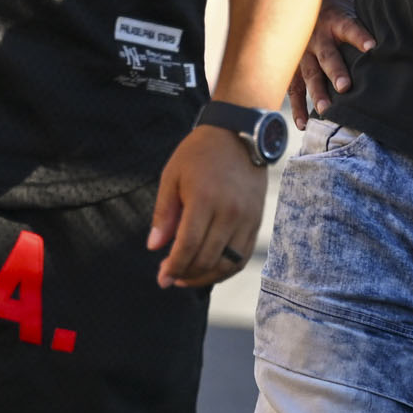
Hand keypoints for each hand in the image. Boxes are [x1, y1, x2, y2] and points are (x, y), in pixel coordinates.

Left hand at [146, 123, 264, 289]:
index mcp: (205, 199)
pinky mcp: (257, 219)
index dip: (174, 268)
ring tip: (189, 277)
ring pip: (229, 263)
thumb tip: (154, 247)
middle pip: (208, 258)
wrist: (239, 133)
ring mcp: (247, 217)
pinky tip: (211, 269)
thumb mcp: (172, 176)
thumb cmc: (200, 153)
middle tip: (171, 277)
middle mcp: (230, 211)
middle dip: (187, 274)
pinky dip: (227, 268)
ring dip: (207, 277)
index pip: (188, 246)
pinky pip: (244, 254)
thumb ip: (164, 214)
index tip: (162, 280)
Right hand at [290, 0, 375, 126]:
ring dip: (317, 92)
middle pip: (328, 56)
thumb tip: (398, 39)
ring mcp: (304, 53)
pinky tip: (303, 124)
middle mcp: (319, 38)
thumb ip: (366, 24)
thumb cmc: (337, 9)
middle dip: (336, 72)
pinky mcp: (295, 66)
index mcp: (337, 21)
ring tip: (325, 109)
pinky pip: (294, 88)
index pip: (351, 28)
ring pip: (310, 74)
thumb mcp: (352, 9)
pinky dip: (298, 106)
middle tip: (345, 87)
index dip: (360, 37)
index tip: (372, 47)